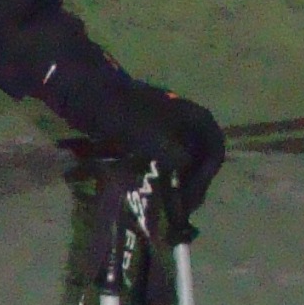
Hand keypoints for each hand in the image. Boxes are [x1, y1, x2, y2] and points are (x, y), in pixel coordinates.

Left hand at [59, 78, 225, 215]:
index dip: (206, 176)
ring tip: (171, 208)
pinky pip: (162, 160)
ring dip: (179, 184)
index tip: (190, 197)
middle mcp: (184, 122)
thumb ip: (176, 156)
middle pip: (200, 157)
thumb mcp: (153, 137)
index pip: (214, 150)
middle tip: (182, 210)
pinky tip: (154, 194)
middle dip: (194, 184)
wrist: (89, 94)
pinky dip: (162, 177)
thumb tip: (186, 172)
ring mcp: (164, 129)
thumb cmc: (123, 113)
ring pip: (182, 161)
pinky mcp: (145, 137)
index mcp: (193, 116)